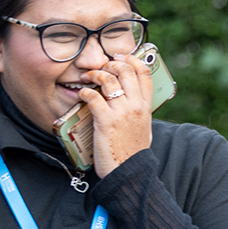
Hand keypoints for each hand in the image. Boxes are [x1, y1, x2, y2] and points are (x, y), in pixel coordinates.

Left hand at [79, 54, 154, 177]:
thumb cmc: (134, 153)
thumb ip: (141, 113)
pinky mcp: (105, 121)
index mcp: (146, 106)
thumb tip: (135, 103)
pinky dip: (85, 91)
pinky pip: (93, 97)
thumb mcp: (145, 128)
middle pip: (125, 71)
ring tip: (87, 77)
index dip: (132, 59)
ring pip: (108, 80)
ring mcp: (121, 112)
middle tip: (101, 66)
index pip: (144, 73)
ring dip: (95, 74)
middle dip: (111, 63)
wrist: (129, 172)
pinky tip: (81, 93)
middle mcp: (135, 106)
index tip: (121, 56)